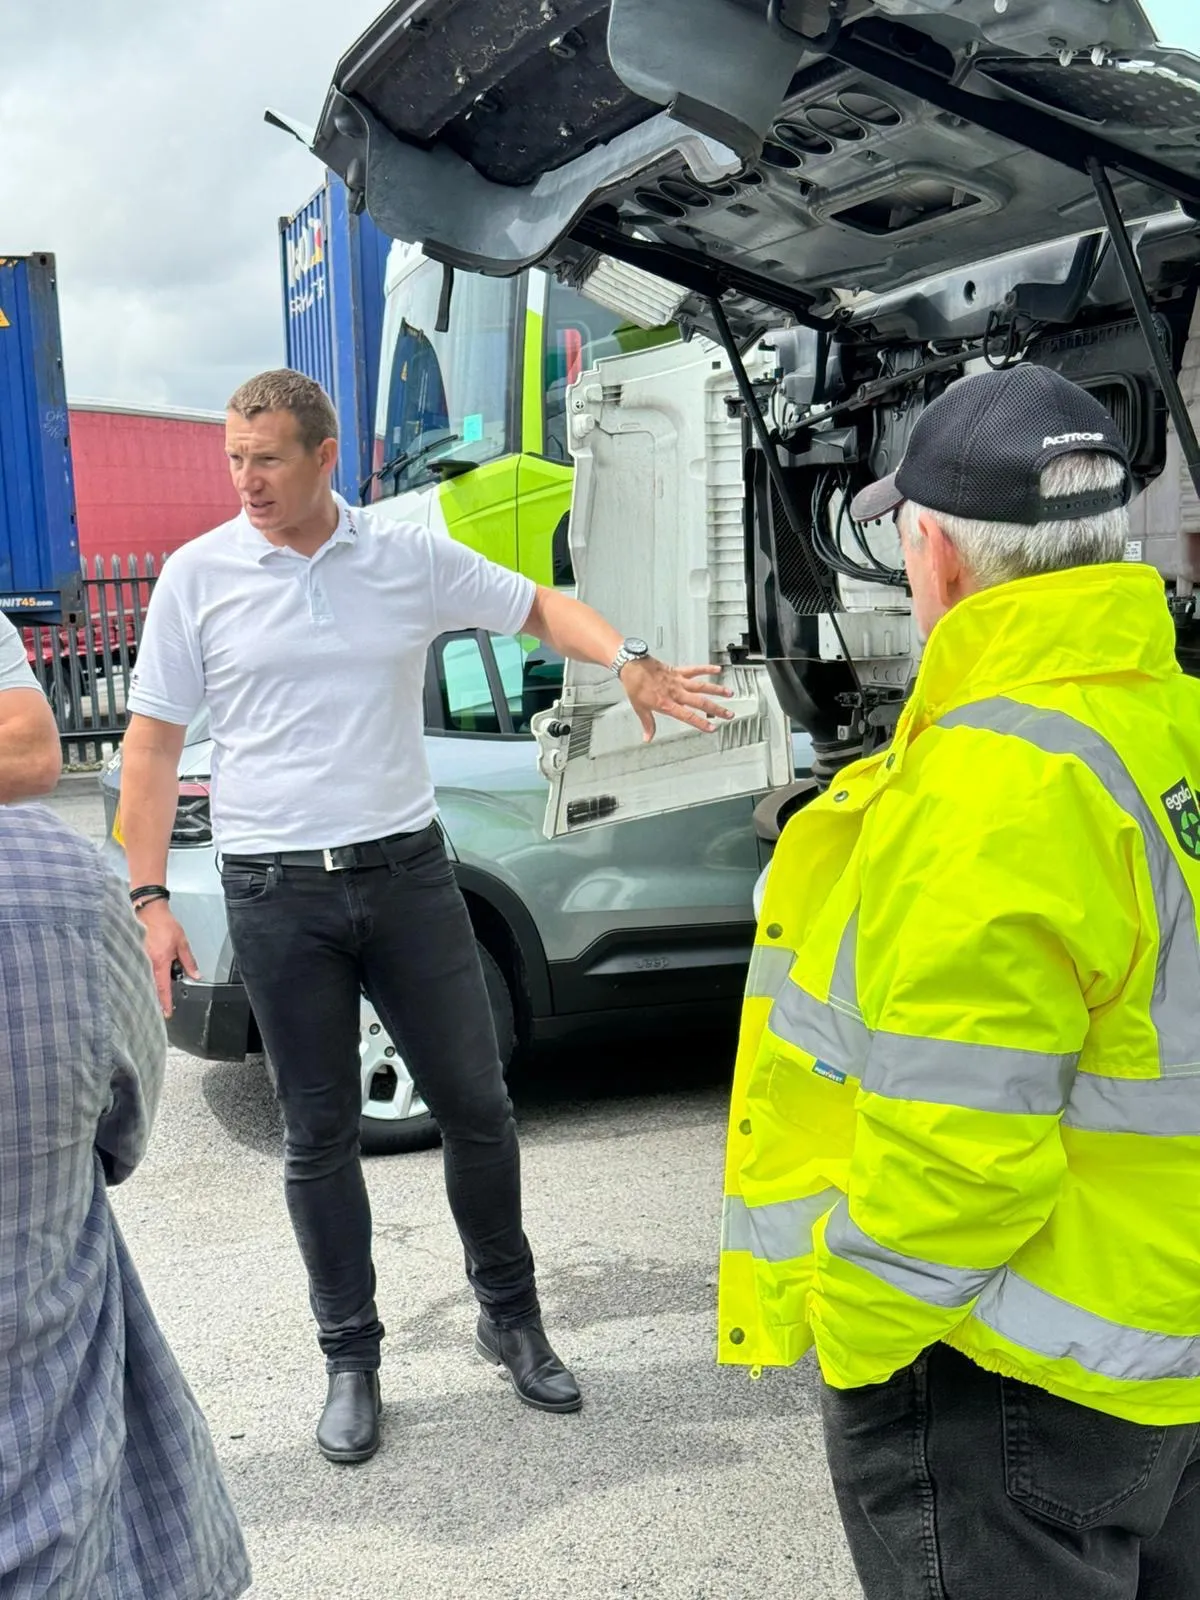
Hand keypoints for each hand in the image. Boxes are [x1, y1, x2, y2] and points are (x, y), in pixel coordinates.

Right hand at [136, 900, 199, 1016]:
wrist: (150, 912)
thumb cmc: (165, 925)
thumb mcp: (182, 943)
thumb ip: (189, 961)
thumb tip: (196, 974)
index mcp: (160, 961)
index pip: (163, 987)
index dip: (165, 1001)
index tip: (166, 1012)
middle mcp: (148, 963)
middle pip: (154, 985)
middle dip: (159, 995)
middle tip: (162, 1005)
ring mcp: (141, 959)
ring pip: (149, 978)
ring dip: (155, 984)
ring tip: (159, 986)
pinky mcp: (138, 956)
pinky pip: (144, 970)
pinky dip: (150, 975)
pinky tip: (155, 974)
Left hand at [619, 659, 734, 741]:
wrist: (631, 667)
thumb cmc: (635, 686)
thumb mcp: (640, 709)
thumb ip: (648, 724)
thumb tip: (647, 738)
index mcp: (668, 704)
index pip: (688, 716)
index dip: (701, 723)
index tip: (712, 728)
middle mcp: (676, 693)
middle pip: (701, 702)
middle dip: (717, 709)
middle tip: (729, 714)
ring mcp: (679, 681)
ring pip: (702, 686)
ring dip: (717, 690)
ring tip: (730, 693)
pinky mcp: (678, 671)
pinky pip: (695, 670)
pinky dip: (706, 668)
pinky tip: (717, 669)